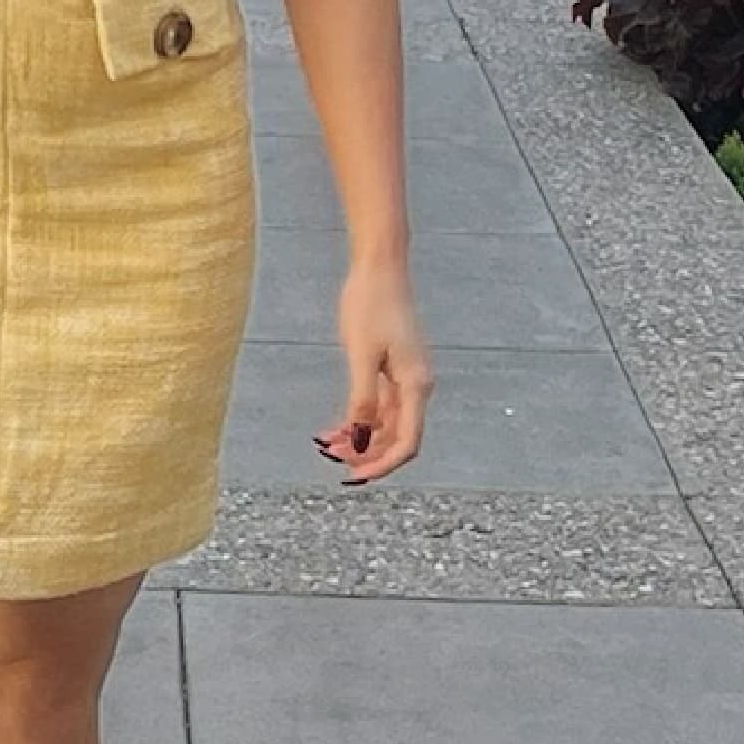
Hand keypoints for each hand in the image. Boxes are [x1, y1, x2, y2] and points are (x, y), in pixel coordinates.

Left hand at [313, 260, 431, 483]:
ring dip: (360, 439)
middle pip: (397, 438)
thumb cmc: (370, 304)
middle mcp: (417, 386)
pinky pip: (380, 407)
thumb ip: (362, 401)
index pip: (407, 443)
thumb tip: (360, 442)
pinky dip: (359, 420)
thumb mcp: (361, 355)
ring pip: (386, 424)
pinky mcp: (394, 369)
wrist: (379, 267)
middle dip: (366, 454)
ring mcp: (407, 379)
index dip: (382, 465)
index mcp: (416, 385)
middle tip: (330, 458)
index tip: (354, 475)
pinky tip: (335, 427)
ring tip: (327, 444)